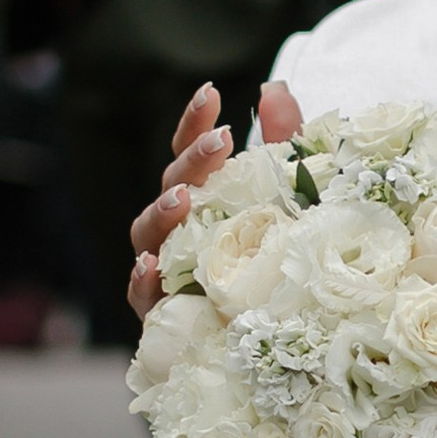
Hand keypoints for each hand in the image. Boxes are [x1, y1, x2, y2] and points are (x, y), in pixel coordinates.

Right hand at [126, 77, 304, 319]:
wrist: (282, 347)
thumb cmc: (280, 266)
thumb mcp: (293, 201)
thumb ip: (285, 146)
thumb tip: (273, 90)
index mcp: (206, 198)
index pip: (190, 154)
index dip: (195, 122)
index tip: (213, 93)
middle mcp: (181, 230)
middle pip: (171, 187)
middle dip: (191, 162)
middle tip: (219, 143)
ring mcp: (168, 271)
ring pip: (149, 235)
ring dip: (162, 214)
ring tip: (183, 200)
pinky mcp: (165, 315)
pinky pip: (144, 296)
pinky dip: (143, 281)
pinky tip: (151, 266)